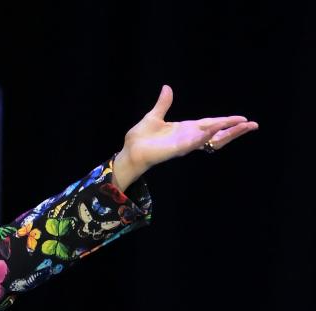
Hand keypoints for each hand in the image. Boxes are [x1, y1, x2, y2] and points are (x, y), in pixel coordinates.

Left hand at [118, 85, 258, 176]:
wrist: (129, 150)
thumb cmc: (140, 137)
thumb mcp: (154, 116)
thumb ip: (164, 103)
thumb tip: (167, 88)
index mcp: (186, 129)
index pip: (211, 124)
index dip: (226, 121)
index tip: (243, 119)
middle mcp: (189, 137)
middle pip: (217, 133)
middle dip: (235, 130)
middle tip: (253, 125)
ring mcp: (185, 143)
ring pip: (211, 138)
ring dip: (227, 132)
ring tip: (244, 126)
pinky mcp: (177, 149)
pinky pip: (195, 142)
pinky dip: (206, 136)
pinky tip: (216, 129)